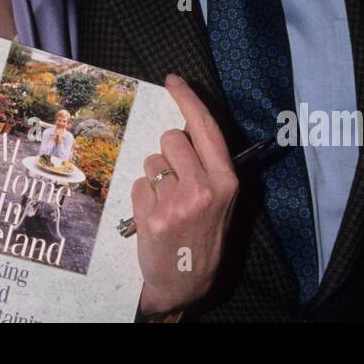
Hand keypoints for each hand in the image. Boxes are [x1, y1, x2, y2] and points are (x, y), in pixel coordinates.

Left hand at [133, 74, 238, 317]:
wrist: (186, 284)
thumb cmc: (203, 237)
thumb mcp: (221, 201)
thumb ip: (208, 165)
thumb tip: (185, 128)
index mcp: (226, 181)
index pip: (205, 128)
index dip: (188, 99)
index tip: (173, 79)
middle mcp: (204, 188)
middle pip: (171, 138)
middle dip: (168, 151)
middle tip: (175, 180)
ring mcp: (177, 203)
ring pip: (151, 160)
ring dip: (154, 176)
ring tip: (166, 203)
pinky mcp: (152, 216)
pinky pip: (137, 184)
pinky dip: (141, 196)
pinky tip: (153, 216)